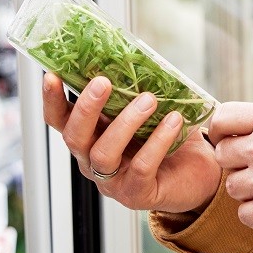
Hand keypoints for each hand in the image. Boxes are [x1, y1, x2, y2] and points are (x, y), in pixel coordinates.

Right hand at [43, 74, 221, 213]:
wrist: (201, 171)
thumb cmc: (169, 136)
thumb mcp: (148, 110)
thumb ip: (133, 91)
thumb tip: (132, 58)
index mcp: (91, 136)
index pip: (60, 120)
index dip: (52, 100)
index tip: (52, 75)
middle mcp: (93, 160)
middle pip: (74, 137)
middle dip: (86, 108)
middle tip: (103, 83)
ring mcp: (112, 181)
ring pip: (103, 153)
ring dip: (125, 122)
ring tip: (149, 100)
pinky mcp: (137, 194)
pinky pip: (140, 167)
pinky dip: (157, 141)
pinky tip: (173, 121)